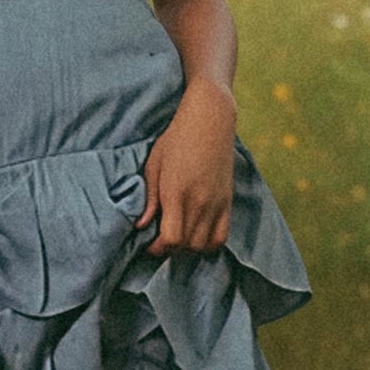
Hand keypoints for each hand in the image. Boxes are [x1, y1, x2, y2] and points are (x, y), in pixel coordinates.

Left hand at [135, 77, 235, 256]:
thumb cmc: (175, 139)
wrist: (209, 120)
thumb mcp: (154, 165)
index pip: (171, 240)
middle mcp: (199, 202)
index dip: (157, 248)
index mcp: (176, 193)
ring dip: (189, 247)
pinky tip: (197, 235)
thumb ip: (149, 198)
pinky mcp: (228, 201)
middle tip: (159, 239)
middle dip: (170, 249)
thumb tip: (141, 225)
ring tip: (178, 236)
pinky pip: (222, 236)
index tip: (148, 242)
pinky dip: (209, 243)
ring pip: (204, 245)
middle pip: (187, 246)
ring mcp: (216, 203)